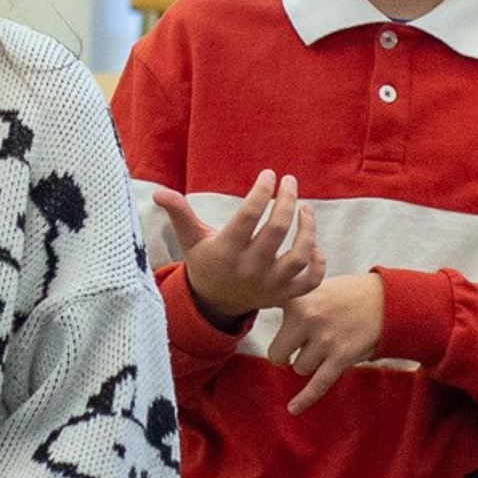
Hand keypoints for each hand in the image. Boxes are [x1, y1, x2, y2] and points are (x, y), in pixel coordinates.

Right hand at [155, 170, 324, 330]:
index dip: (261, 192)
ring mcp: (269, 285)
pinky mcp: (284, 295)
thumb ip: (179, 213)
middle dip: (287, 200)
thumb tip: (158, 193)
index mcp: (225, 252)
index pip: (248, 216)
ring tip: (305, 208)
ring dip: (308, 229)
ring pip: (299, 256)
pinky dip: (318, 263)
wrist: (216, 303)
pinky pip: (311, 281)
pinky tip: (314, 244)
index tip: (268, 174)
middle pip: (277, 231)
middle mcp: (249, 269)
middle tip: (290, 181)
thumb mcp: (190, 239)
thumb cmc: (205, 261)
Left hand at [265, 272, 385, 412]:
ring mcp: (325, 339)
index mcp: (296, 299)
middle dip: (285, 354)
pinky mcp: (341, 357)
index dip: (275, 331)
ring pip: (300, 368)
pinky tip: (293, 408)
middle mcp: (307, 318)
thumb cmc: (348, 294)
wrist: (388, 299)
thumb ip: (292, 304)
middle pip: (277, 354)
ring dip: (310, 362)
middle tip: (298, 347)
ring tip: (328, 345)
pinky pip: (317, 384)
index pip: (269, 327)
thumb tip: (268, 316)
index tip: (280, 334)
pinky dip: (304, 399)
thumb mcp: (314, 288)